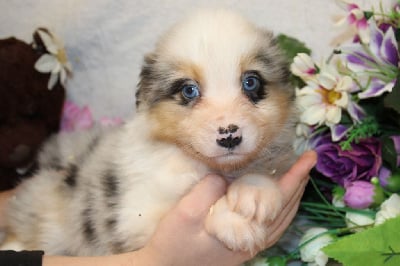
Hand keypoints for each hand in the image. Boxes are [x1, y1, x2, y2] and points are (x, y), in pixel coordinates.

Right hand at [136, 150, 316, 265]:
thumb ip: (207, 191)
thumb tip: (224, 177)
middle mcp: (253, 240)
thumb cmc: (174, 244)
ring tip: (300, 177)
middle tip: (308, 160)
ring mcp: (250, 245)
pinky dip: (283, 211)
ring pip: (283, 219)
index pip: (278, 199)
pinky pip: (274, 228)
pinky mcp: (243, 247)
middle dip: (300, 182)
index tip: (308, 157)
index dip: (295, 176)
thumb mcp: (185, 214)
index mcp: (244, 230)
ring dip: (294, 196)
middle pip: (286, 208)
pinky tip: (280, 204)